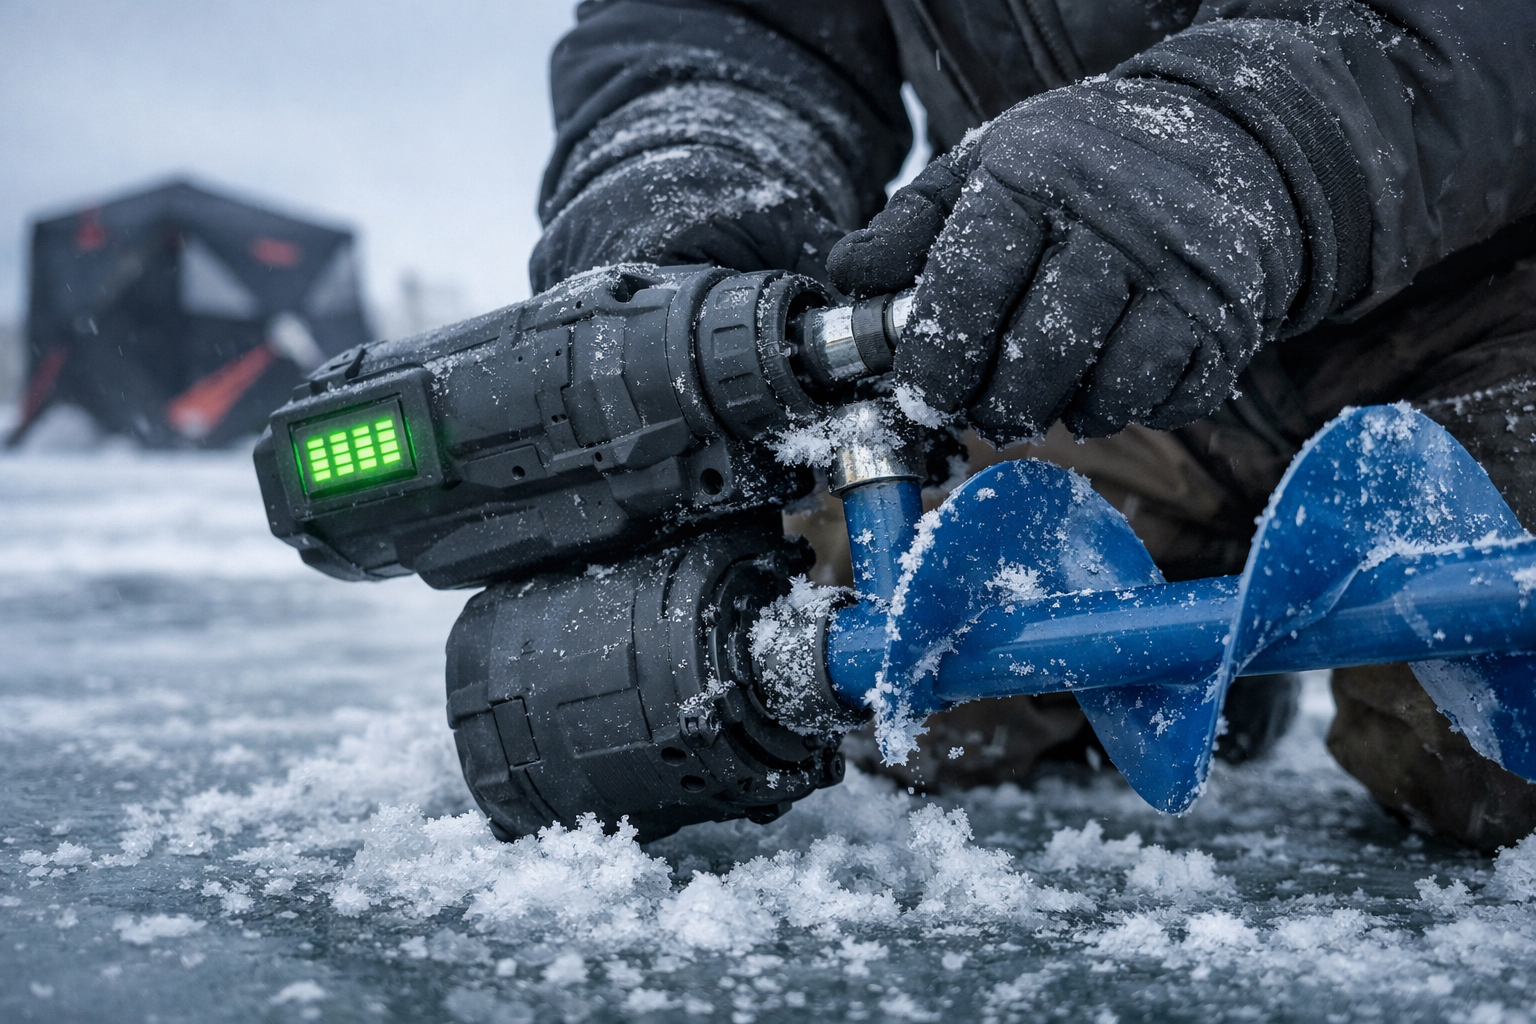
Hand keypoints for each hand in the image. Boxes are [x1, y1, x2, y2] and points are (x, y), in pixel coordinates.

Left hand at [828, 77, 1305, 441]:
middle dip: (992, 404)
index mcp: (1036, 176)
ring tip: (1039, 397)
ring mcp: (1180, 274)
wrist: (1227, 141)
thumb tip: (848, 274)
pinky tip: (1100, 385)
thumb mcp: (988, 166)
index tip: (922, 395)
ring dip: (1057, 414)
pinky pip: (1159, 401)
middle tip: (980, 409)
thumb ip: (912, 223)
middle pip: (1033, 353)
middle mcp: (1114, 221)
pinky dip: (1120, 411)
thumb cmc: (1080, 169)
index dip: (934, 359)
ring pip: (1100, 390)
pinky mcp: (1227, 321)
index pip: (968, 285)